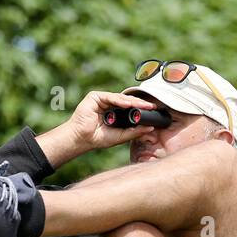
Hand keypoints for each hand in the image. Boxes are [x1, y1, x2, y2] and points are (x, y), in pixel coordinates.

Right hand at [38, 90, 159, 165]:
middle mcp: (110, 104)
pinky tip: (128, 104)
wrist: (82, 139)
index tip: (154, 111)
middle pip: (128, 101)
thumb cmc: (98, 138)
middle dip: (140, 104)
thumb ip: (134, 132)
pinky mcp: (95, 96)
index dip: (142, 109)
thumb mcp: (121, 136)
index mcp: (116, 112)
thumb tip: (150, 128)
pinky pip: (110, 97)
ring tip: (144, 106)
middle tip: (152, 106)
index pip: (131, 107)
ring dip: (133, 101)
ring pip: (121, 98)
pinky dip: (119, 100)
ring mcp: (102, 99)